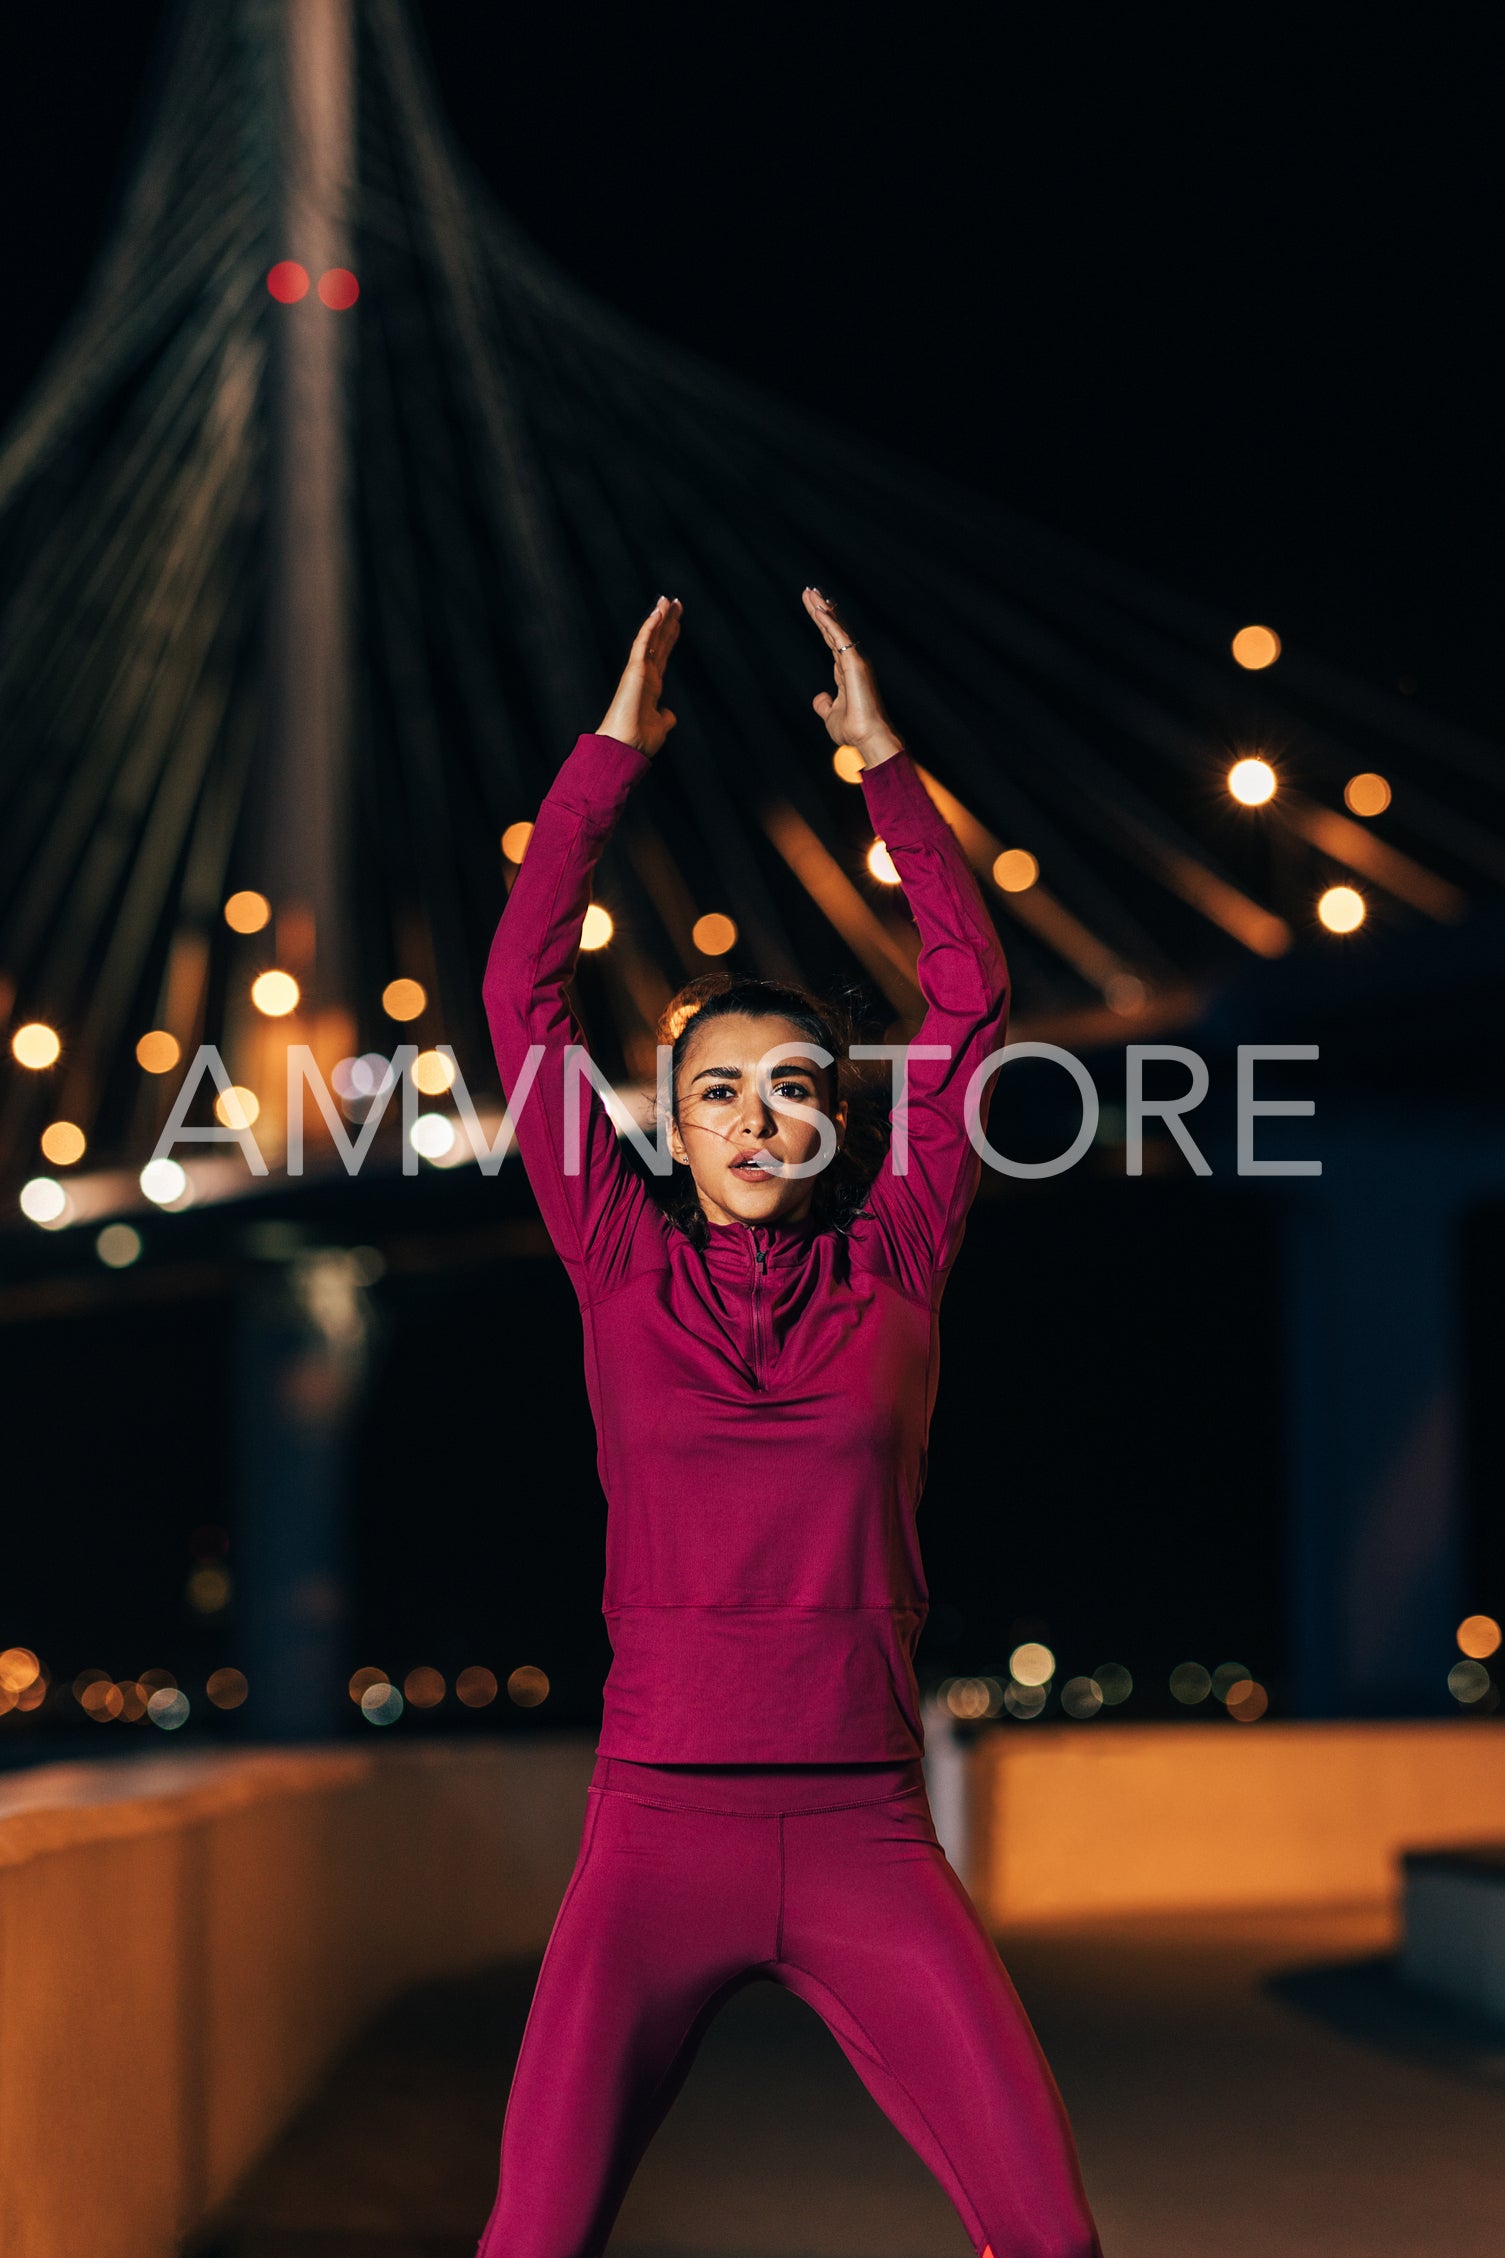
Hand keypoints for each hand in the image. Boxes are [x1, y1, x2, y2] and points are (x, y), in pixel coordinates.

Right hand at [597, 596, 681, 755]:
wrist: (624, 747)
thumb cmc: (638, 741)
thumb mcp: (660, 727)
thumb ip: (665, 717)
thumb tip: (669, 713)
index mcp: (651, 686)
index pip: (662, 654)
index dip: (669, 636)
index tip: (677, 621)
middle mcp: (645, 675)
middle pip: (659, 642)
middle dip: (668, 621)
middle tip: (676, 602)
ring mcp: (639, 671)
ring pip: (651, 638)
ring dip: (660, 617)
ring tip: (669, 599)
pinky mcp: (634, 670)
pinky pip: (643, 644)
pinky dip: (650, 627)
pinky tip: (658, 611)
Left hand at [801, 587, 903, 766]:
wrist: (868, 738)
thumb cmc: (853, 730)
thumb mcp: (830, 716)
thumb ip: (824, 705)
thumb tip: (819, 698)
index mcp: (846, 671)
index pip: (831, 640)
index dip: (822, 623)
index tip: (813, 605)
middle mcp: (852, 662)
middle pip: (833, 629)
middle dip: (822, 609)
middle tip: (809, 590)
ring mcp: (855, 661)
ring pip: (837, 629)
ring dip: (823, 610)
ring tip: (811, 592)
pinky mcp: (856, 664)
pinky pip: (840, 638)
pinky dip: (830, 623)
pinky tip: (819, 609)